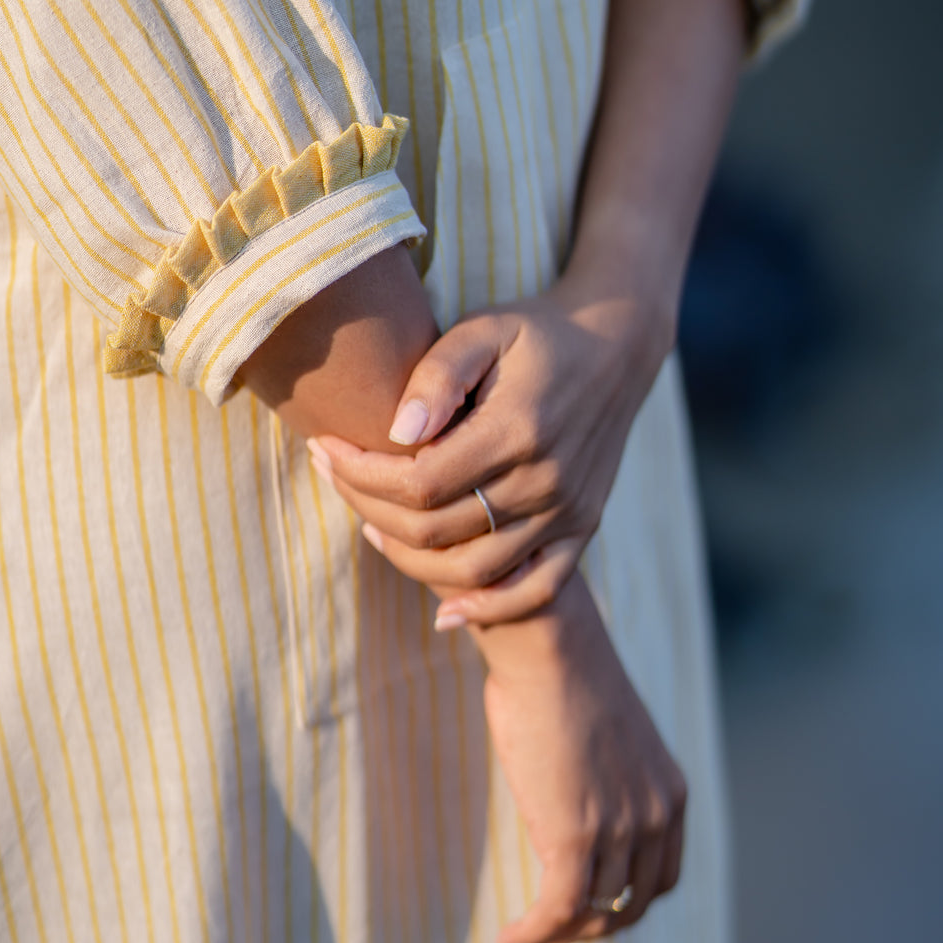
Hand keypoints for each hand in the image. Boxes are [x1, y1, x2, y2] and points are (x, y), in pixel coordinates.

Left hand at [308, 275, 671, 624]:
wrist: (616, 346)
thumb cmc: (536, 333)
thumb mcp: (484, 330)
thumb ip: (438, 374)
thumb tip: (396, 434)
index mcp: (518, 430)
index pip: (418, 482)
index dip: (360, 475)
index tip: (326, 448)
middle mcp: (546, 481)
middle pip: (434, 530)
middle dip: (366, 507)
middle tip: (331, 474)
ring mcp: (567, 512)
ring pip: (472, 568)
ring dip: (408, 558)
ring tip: (368, 524)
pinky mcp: (581, 529)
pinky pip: (534, 589)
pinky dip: (489, 609)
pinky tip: (446, 612)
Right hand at [480, 575, 686, 942]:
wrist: (550, 651)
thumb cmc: (561, 678)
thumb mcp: (605, 739)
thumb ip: (604, 781)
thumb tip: (570, 798)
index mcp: (670, 794)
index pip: (660, 878)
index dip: (624, 899)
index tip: (586, 903)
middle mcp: (656, 818)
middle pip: (631, 903)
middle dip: (591, 924)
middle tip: (550, 928)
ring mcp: (621, 830)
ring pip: (593, 912)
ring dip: (557, 932)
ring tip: (523, 934)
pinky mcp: (576, 836)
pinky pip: (558, 908)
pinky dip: (534, 932)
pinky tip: (509, 937)